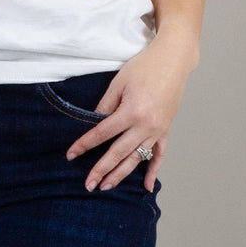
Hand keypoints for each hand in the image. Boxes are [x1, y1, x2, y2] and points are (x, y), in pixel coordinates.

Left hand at [67, 30, 195, 191]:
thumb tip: (94, 123)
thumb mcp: (119, 82)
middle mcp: (146, 125)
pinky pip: (159, 155)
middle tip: (88, 185)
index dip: (85, 145)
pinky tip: (146, 187)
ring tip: (106, 187)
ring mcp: (158, 130)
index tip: (71, 155)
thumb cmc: (145, 66)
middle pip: (118, 153)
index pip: (102, 133)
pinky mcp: (166, 130)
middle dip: (101, 170)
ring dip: (121, 174)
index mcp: (132, 111)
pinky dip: (153, 171)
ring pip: (137, 159)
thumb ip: (105, 106)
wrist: (174, 59)